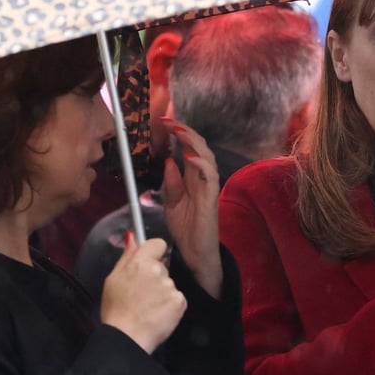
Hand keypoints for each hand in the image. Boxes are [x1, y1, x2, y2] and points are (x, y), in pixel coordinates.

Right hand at [101, 235, 186, 353]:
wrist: (127, 337)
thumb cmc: (116, 311)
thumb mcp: (113, 280)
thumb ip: (126, 257)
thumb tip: (132, 238)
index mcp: (140, 263)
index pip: (157, 244)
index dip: (153, 252)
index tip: (149, 261)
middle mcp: (158, 272)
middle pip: (161, 267)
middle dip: (154, 277)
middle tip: (140, 294)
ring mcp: (170, 287)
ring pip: (168, 284)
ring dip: (161, 293)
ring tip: (147, 308)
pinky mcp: (180, 302)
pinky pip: (176, 298)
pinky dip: (169, 306)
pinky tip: (156, 314)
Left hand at [161, 118, 222, 298]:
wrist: (194, 253)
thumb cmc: (185, 227)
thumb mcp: (170, 203)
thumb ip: (170, 183)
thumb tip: (169, 161)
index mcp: (192, 177)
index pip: (188, 149)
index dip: (179, 134)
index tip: (164, 122)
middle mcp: (202, 178)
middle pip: (199, 147)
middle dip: (185, 132)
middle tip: (169, 121)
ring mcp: (209, 187)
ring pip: (207, 157)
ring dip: (194, 143)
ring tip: (180, 132)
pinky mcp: (211, 197)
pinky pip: (210, 176)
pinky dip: (201, 164)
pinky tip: (190, 156)